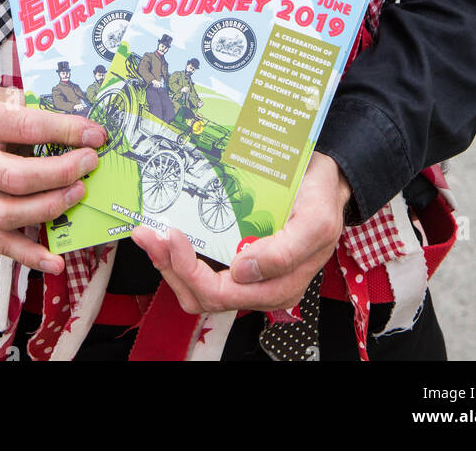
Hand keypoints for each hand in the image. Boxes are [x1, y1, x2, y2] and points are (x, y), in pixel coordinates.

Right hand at [0, 85, 105, 274]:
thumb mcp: (2, 97)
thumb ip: (37, 111)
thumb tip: (83, 130)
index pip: (26, 127)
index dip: (65, 132)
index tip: (96, 136)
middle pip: (16, 177)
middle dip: (60, 173)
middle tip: (89, 163)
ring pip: (8, 214)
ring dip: (51, 208)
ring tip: (79, 193)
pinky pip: (0, 242)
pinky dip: (29, 255)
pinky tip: (55, 260)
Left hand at [130, 151, 350, 314]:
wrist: (327, 180)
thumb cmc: (322, 199)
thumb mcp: (315, 221)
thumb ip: (285, 253)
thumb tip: (243, 271)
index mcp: (278, 285)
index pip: (221, 293)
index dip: (190, 270)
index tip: (174, 235)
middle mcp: (258, 286)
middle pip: (201, 294)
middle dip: (169, 266)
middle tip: (148, 234)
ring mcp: (245, 275)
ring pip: (196, 286)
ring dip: (168, 263)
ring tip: (149, 235)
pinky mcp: (236, 258)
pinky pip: (202, 268)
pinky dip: (178, 255)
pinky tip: (166, 235)